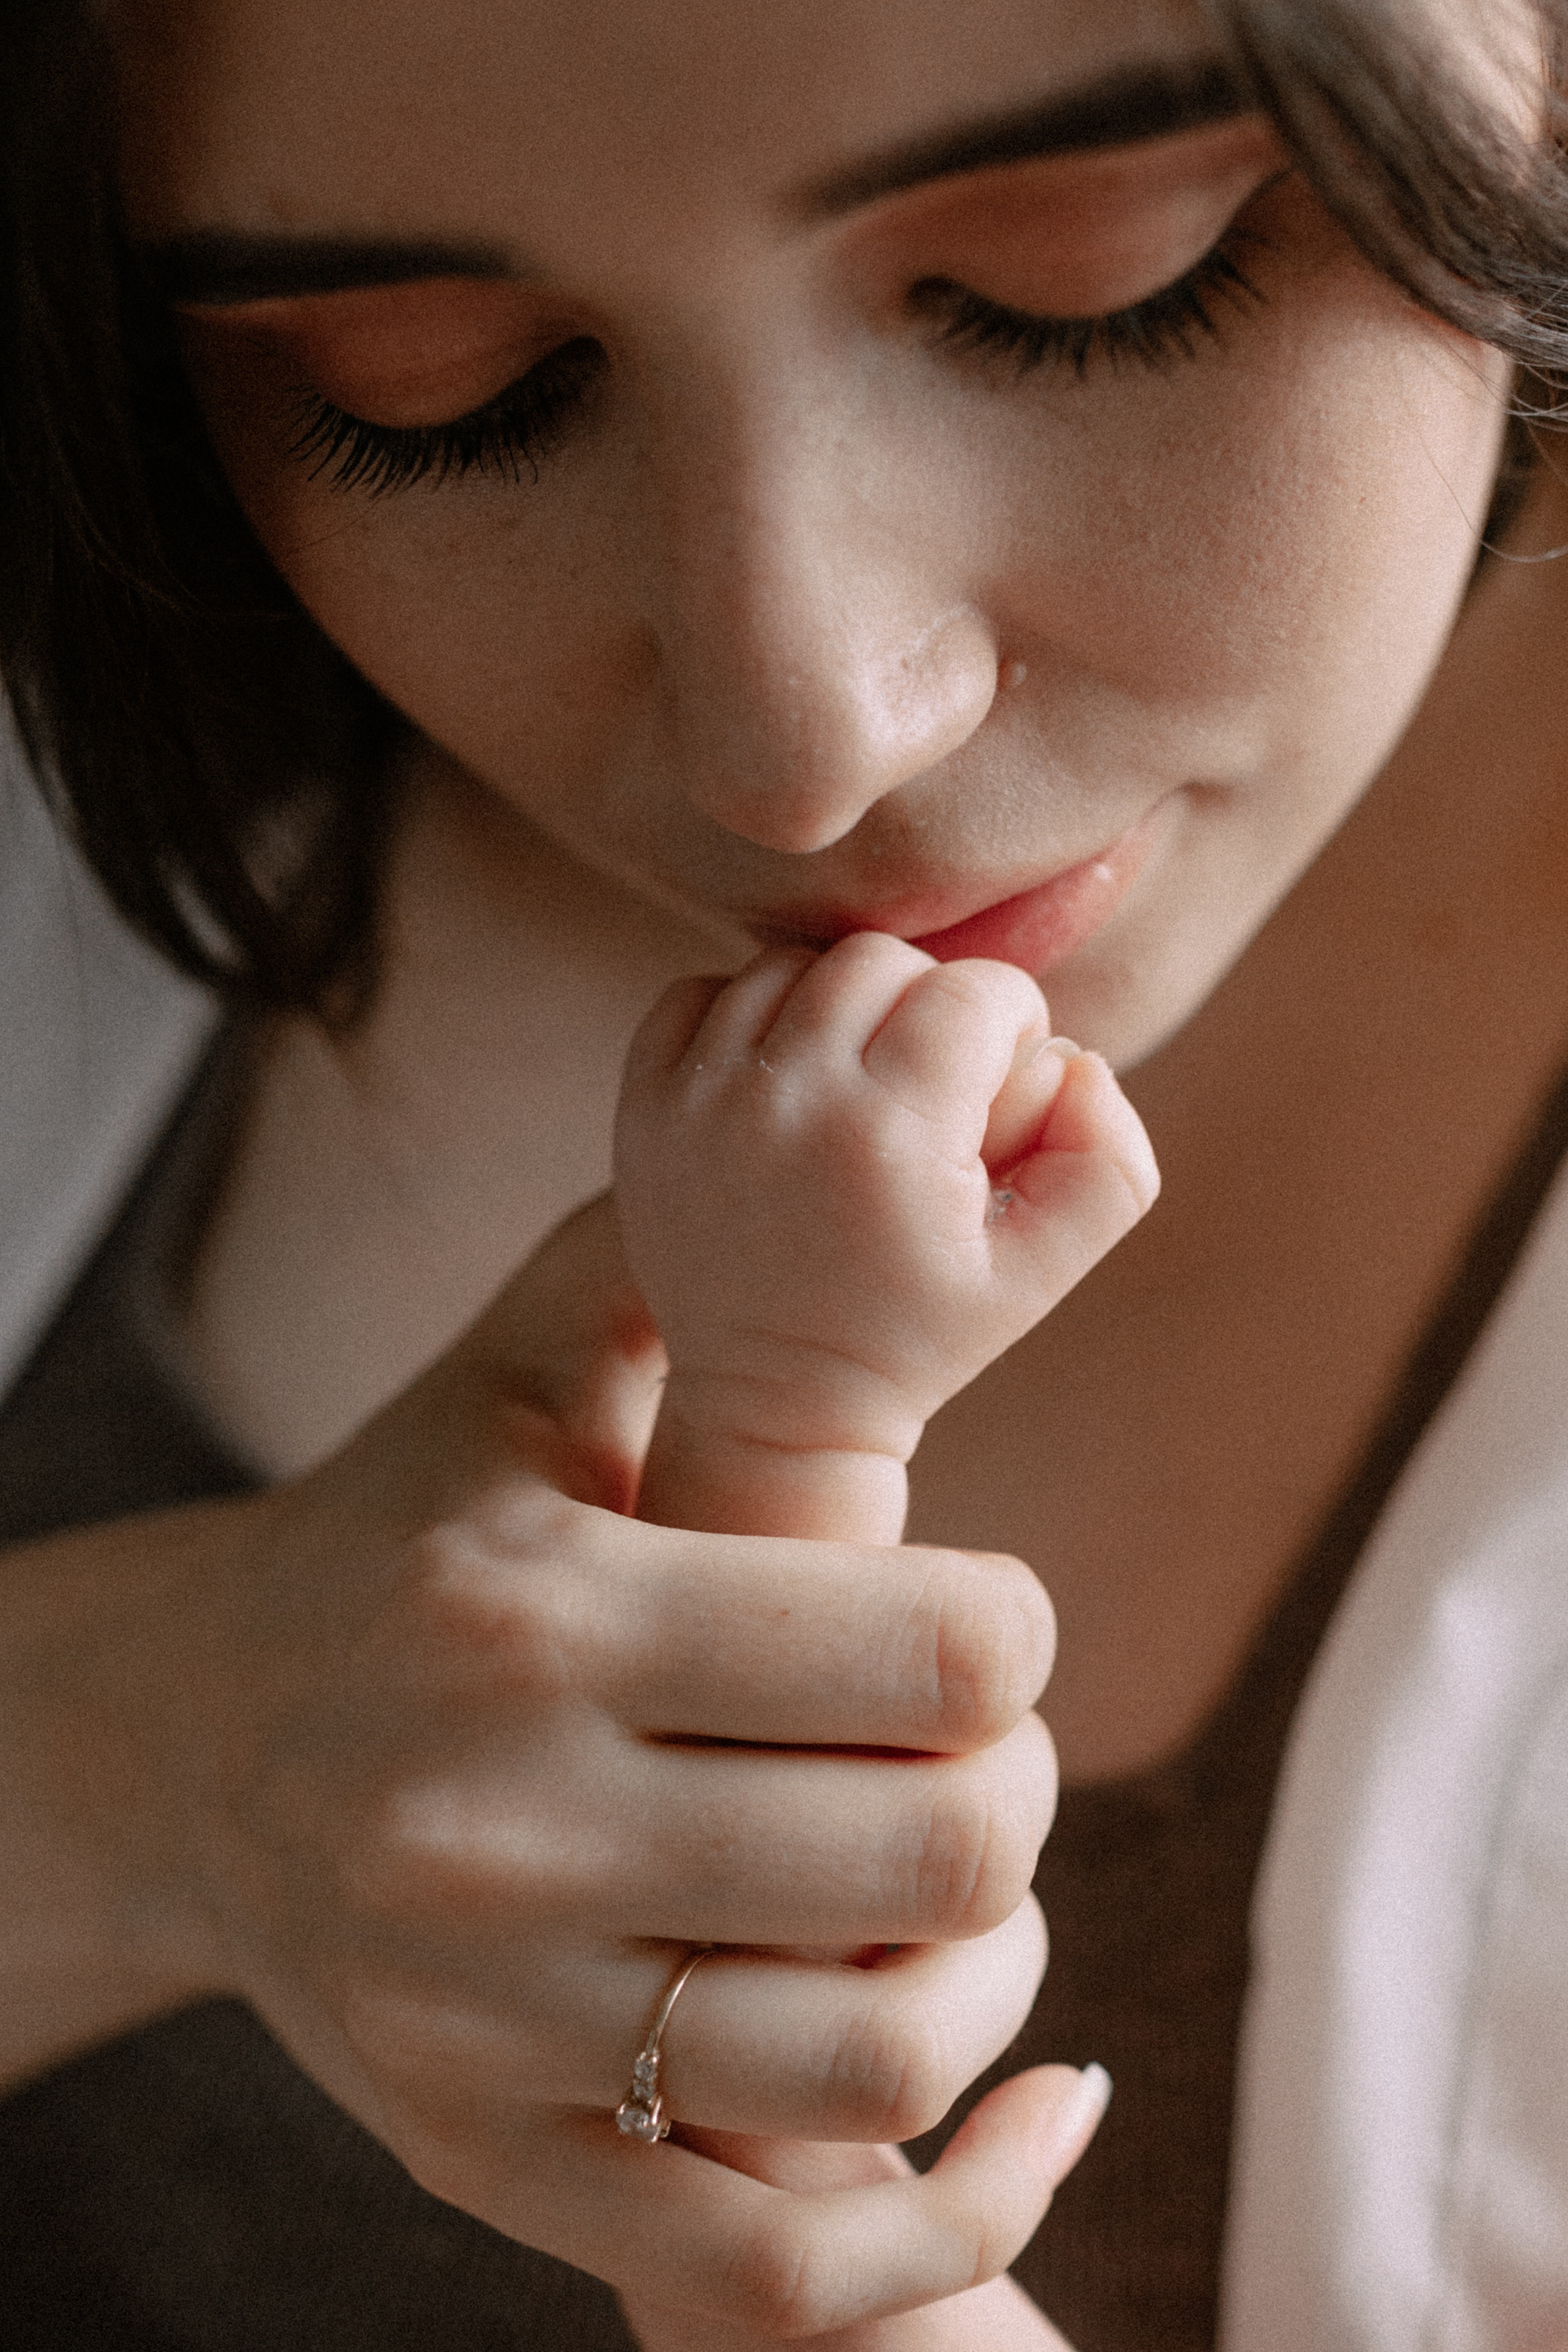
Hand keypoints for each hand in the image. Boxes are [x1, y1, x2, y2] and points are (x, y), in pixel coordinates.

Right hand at [132, 1198, 1072, 2334]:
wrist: (188, 1742)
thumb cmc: (399, 1527)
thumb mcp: (506, 1364)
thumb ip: (669, 1250)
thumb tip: (859, 1137)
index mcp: (538, 1600)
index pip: (942, 1641)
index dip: (1019, 1633)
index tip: (979, 1625)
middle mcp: (502, 1816)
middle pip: (938, 1850)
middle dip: (1018, 1791)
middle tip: (978, 1756)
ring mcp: (489, 2018)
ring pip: (876, 2063)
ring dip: (997, 1980)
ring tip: (969, 1907)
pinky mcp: (487, 2158)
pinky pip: (774, 2271)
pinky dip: (958, 2219)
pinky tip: (1030, 2114)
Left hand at [617, 935, 1157, 1536]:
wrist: (773, 1404)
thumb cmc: (921, 1330)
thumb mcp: (1045, 1269)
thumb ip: (1107, 1158)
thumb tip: (1073, 1053)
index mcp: (890, 1137)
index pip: (975, 990)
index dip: (1011, 1022)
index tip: (998, 1081)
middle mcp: (786, 1102)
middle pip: (881, 958)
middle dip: (926, 1001)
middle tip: (931, 1078)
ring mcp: (699, 1100)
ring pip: (790, 964)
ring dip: (837, 1004)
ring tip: (856, 1080)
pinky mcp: (642, 1107)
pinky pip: (697, 993)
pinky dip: (745, 1016)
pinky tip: (780, 1082)